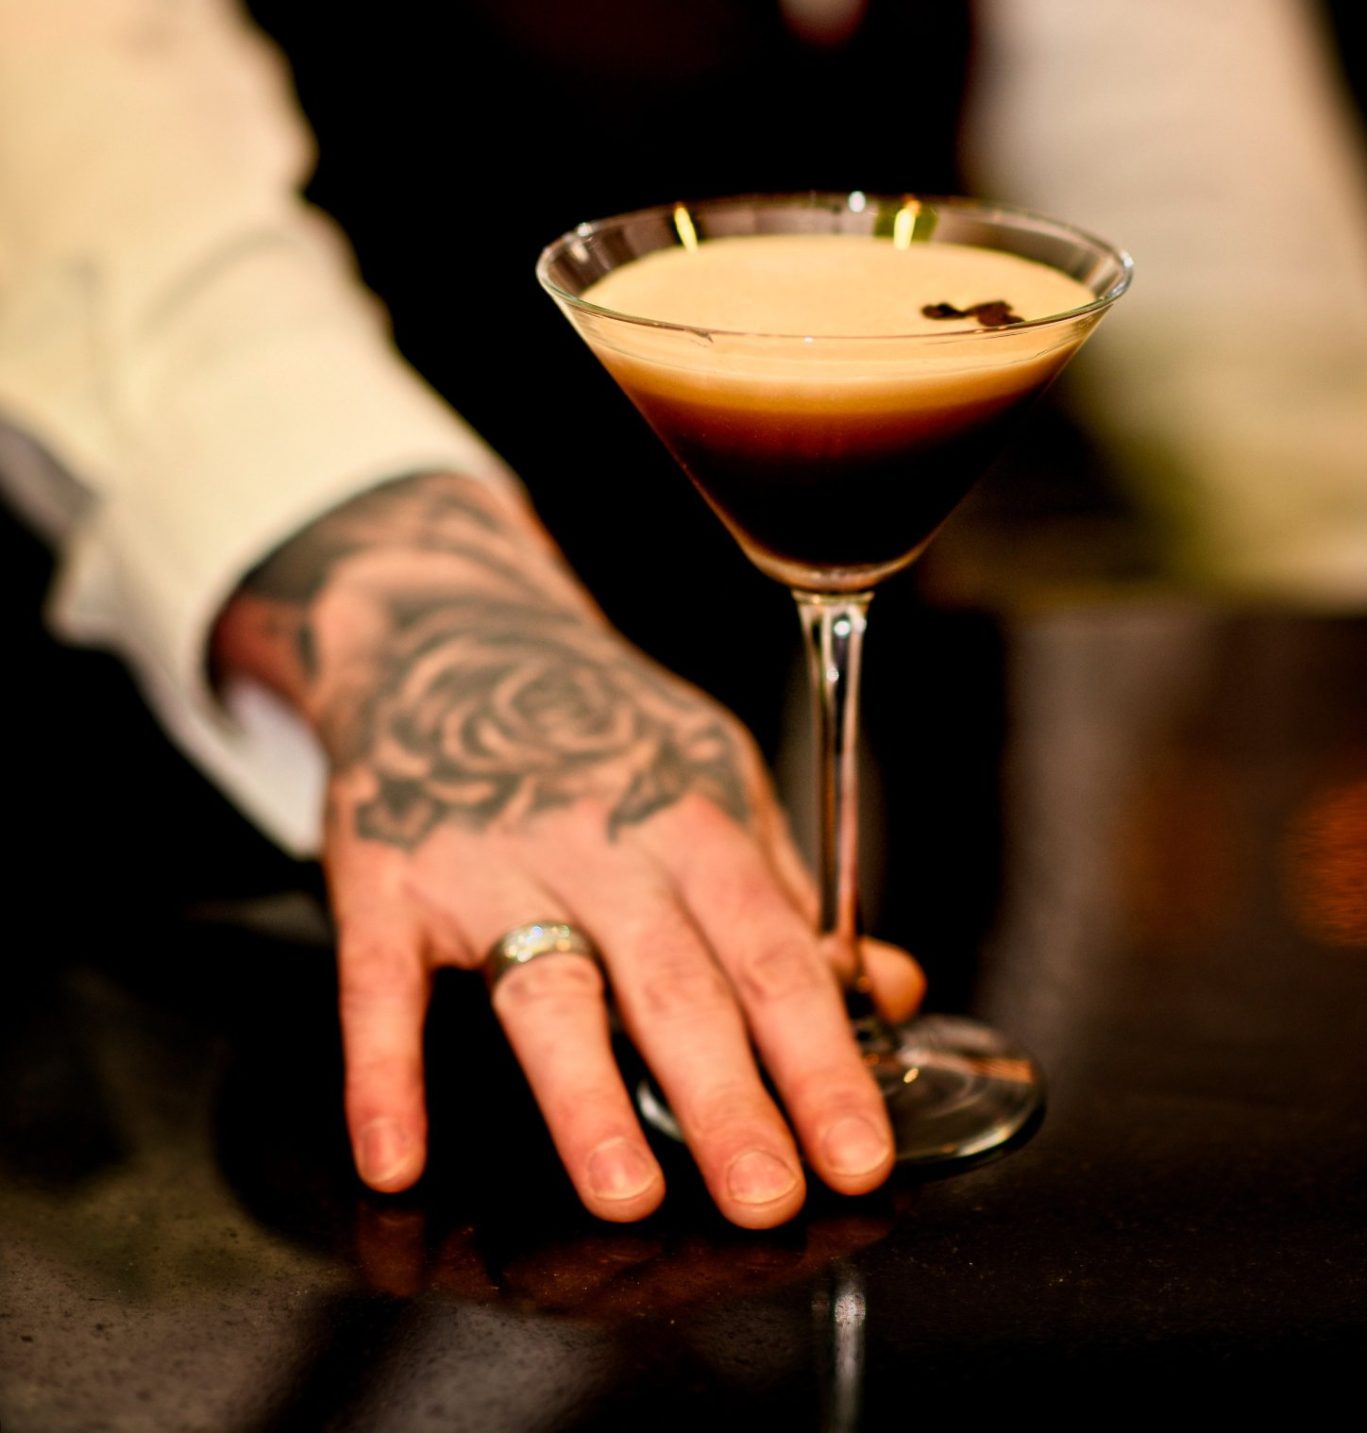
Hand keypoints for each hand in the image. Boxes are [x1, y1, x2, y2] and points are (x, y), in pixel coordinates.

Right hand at [214, 473, 923, 1227]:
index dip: (818, 1056)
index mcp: (691, 821)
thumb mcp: (713, 780)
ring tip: (625, 1194)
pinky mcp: (388, 879)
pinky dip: (382, 1071)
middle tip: (767, 1196)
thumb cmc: (599, 731)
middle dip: (724, 1096)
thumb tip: (896, 991)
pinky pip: (380, 982)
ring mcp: (489, 862)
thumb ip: (790, 895)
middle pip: (672, 981)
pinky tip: (395, 1157)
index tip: (856, 1153)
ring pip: (546, 986)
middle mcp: (599, 842)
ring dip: (583, 1092)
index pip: (771, 953)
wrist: (451, 640)